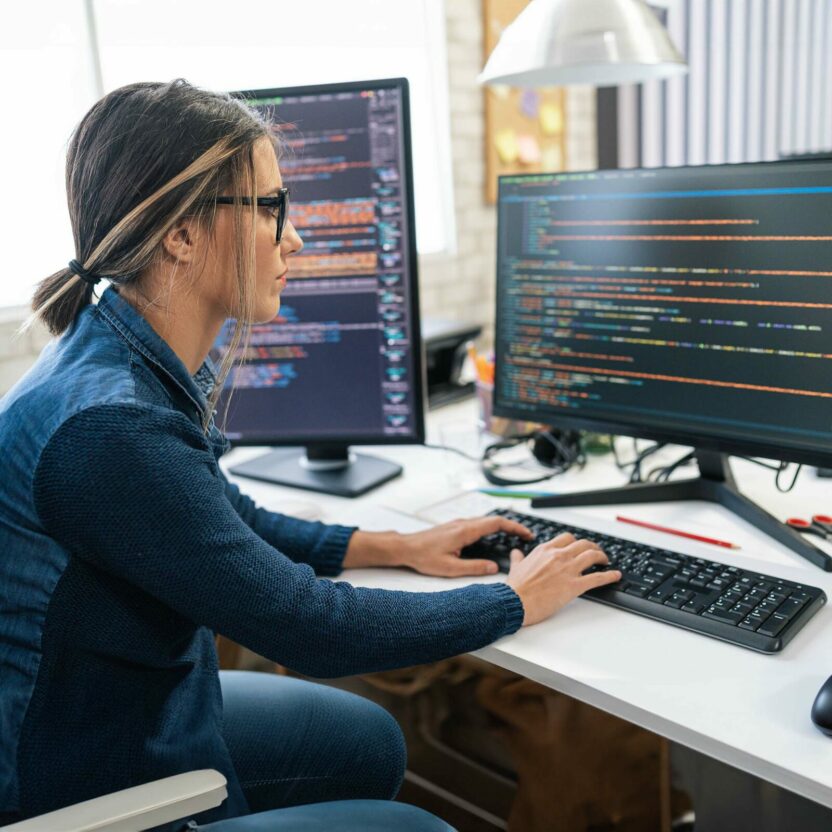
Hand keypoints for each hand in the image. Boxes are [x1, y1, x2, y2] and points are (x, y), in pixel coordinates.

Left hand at [398, 515, 533, 577]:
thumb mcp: (450, 568)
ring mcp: (458, 524)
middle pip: (494, 520)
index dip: (515, 527)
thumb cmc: (423, 556)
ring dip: (501, 528)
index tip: (527, 534)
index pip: (496, 523)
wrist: (405, 547)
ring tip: (513, 539)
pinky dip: (490, 530)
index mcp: (465, 531)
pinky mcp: (454, 528)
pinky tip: (492, 540)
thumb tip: (493, 568)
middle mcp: (463, 524)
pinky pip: (477, 525)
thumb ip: (474, 567)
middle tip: (525, 537)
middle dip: (512, 527)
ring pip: (486, 522)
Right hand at [506, 533, 621, 625]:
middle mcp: (558, 556)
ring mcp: (568, 570)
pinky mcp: (574, 585)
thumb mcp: (515, 567)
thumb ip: (517, 558)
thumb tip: (515, 553)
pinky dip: (610, 576)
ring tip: (605, 561)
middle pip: (583, 544)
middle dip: (593, 547)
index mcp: (545, 550)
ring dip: (602, 557)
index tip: (579, 547)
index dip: (576, 542)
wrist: (515, 601)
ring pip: (592, 556)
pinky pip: (597, 577)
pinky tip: (616, 575)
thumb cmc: (516, 588)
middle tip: (597, 552)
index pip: (567, 538)